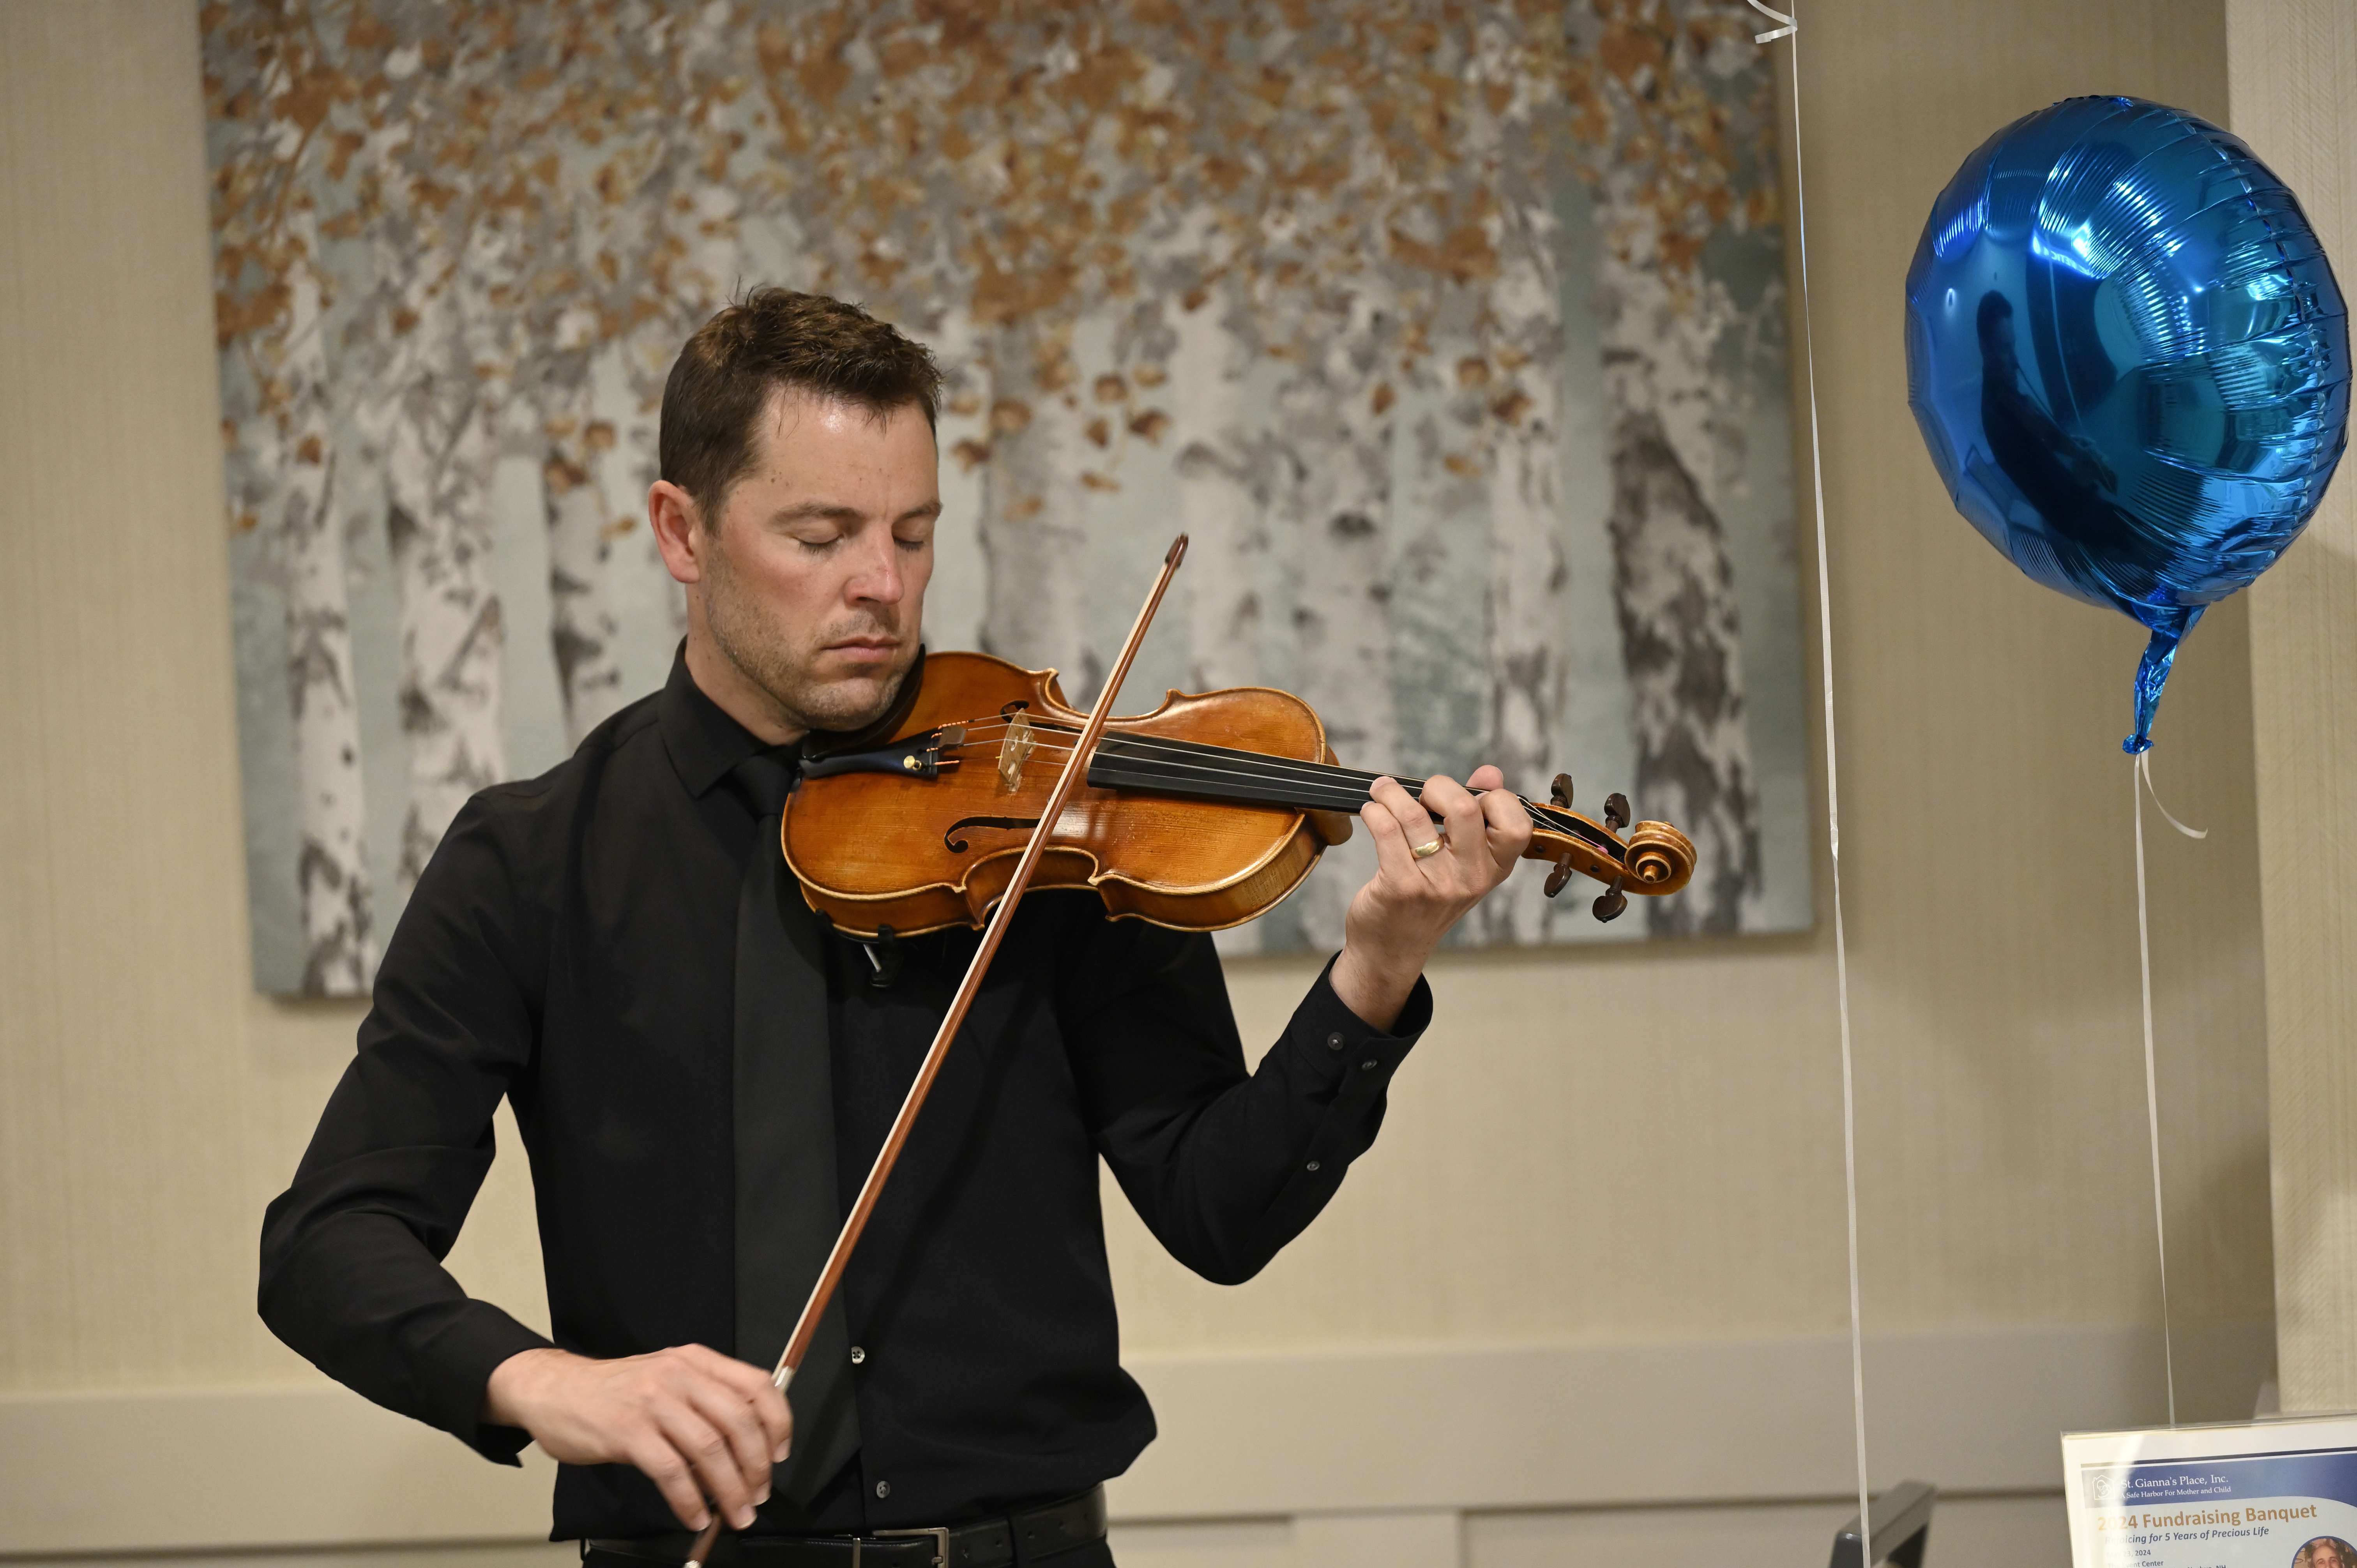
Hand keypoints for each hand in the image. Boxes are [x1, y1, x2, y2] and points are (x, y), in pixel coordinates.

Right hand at [482, 1345, 790, 1530]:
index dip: (777, 1422)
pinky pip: (672, 1472)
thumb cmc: (613, 1390)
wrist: (554, 1388)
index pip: (756, 1385)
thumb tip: (746, 1444)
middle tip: (758, 1495)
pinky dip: (689, 1500)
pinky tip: (695, 1515)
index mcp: (695, 1361)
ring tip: (735, 1512)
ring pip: (710, 1450)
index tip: (779, 1454)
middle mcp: (678, 1376)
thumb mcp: (667, 1378)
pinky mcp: (627, 1432)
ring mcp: (652, 1403)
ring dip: (729, 1489)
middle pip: (739, 1422)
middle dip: (756, 1467)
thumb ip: (705, 1400)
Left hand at [1330, 766, 1531, 1028]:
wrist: (1393, 949)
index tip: (1467, 795)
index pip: (1516, 824)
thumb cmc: (1428, 897)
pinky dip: (1375, 811)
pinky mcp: (1400, 887)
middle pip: (1465, 809)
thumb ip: (1478, 815)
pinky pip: (1387, 831)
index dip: (1494, 798)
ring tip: (1382, 791)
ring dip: (1392, 794)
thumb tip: (1490, 772)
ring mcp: (1436, 884)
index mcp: (1495, 869)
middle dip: (1438, 787)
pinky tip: (1371, 810)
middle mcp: (1472, 878)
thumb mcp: (1463, 862)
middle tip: (1422, 793)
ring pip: (1415, 815)